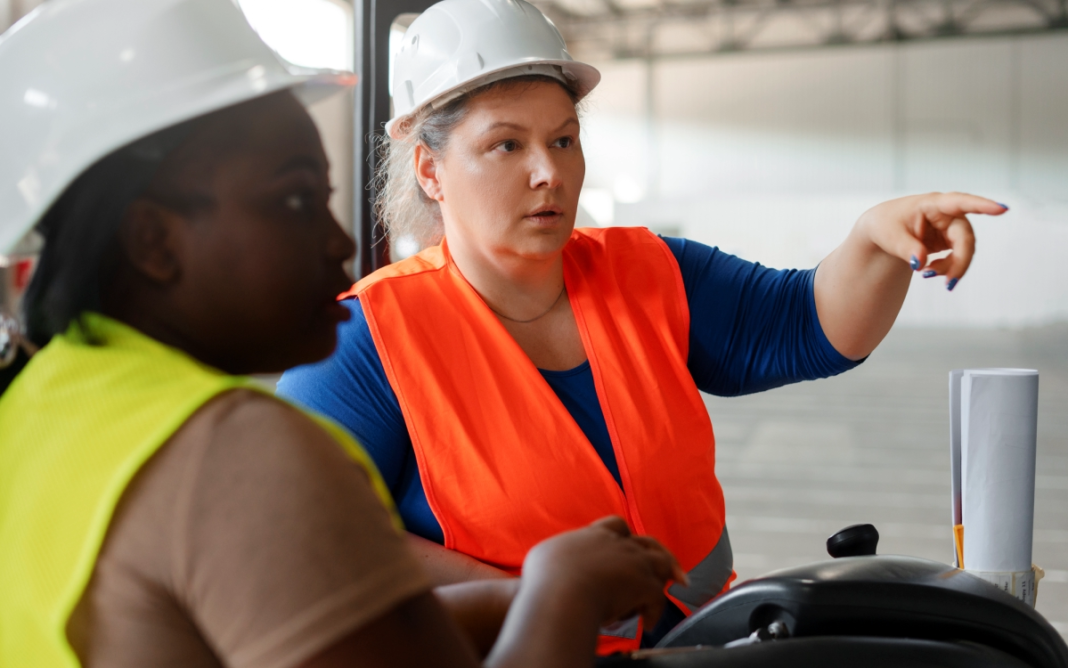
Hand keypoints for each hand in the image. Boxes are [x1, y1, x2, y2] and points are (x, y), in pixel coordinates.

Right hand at [521, 516, 686, 630]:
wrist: (562, 594)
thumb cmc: (546, 578)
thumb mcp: (545, 555)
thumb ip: (558, 554)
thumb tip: (555, 560)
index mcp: (595, 535)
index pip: (616, 525)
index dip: (625, 535)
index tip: (628, 544)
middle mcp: (619, 545)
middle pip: (647, 542)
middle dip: (660, 553)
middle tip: (668, 566)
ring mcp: (635, 563)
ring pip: (662, 563)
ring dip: (670, 574)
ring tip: (675, 585)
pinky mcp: (645, 585)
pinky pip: (658, 598)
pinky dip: (655, 611)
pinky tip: (649, 623)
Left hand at [857, 192, 1006, 289]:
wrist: (882, 231)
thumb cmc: (885, 226)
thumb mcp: (889, 237)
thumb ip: (906, 249)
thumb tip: (921, 262)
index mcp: (931, 203)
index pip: (959, 202)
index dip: (981, 206)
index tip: (1002, 209)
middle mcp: (946, 213)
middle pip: (965, 237)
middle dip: (960, 261)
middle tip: (949, 282)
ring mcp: (950, 226)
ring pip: (964, 249)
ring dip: (951, 266)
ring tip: (927, 275)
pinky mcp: (950, 239)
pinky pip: (958, 256)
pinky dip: (947, 267)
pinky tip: (929, 272)